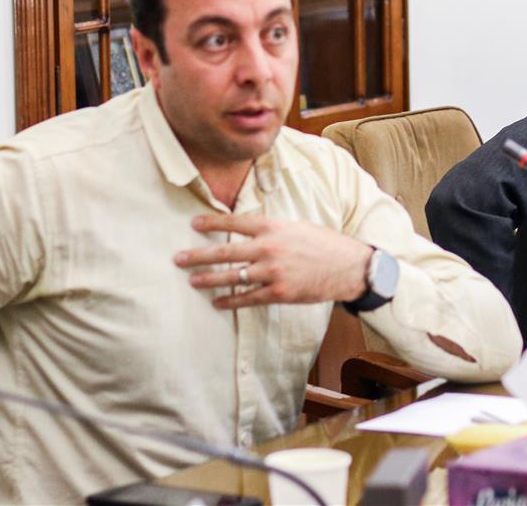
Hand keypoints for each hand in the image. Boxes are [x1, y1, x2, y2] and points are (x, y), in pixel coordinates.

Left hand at [174, 213, 372, 309]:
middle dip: (198, 255)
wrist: (347, 266)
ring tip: (192, 280)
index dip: (211, 223)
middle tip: (179, 258)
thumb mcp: (295, 226)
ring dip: (208, 279)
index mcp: (273, 226)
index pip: (234, 223)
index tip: (193, 224)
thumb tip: (247, 232)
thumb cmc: (322, 244)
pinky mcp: (278, 292)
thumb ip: (270, 229)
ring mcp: (272, 271)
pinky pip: (247, 298)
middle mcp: (269, 247)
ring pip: (231, 277)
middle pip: (225, 252)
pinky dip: (230, 300)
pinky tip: (218, 302)